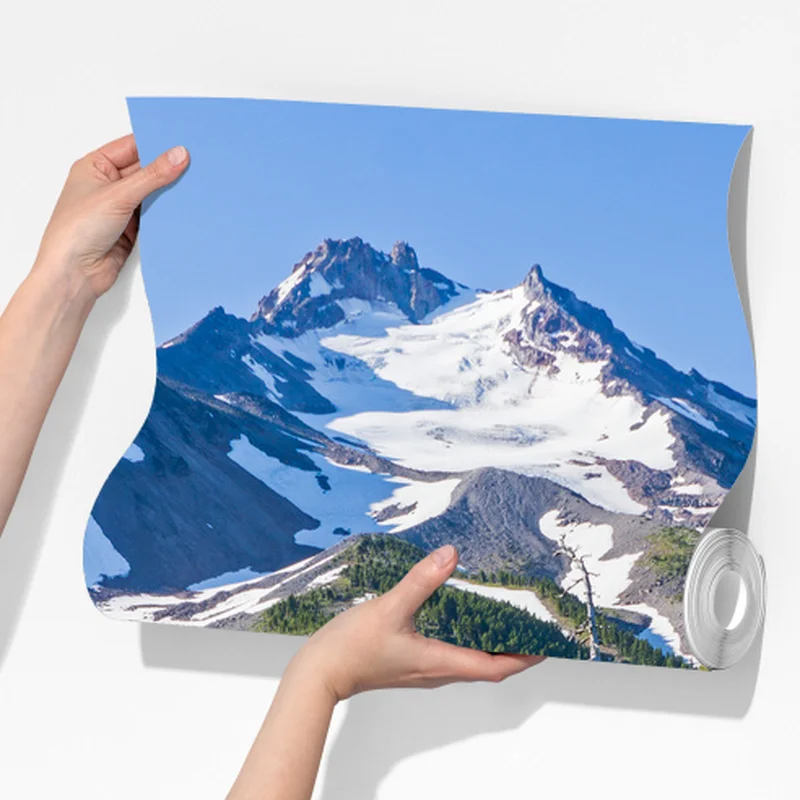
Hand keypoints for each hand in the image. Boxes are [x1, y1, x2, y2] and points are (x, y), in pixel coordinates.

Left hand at [34, 134, 188, 299]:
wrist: (75, 274)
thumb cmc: (77, 231)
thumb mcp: (118, 195)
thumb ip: (152, 176)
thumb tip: (178, 155)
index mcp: (95, 167)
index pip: (131, 147)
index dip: (155, 143)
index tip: (181, 142)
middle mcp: (107, 185)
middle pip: (144, 170)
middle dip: (166, 169)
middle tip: (194, 164)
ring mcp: (120, 208)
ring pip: (152, 194)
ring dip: (168, 193)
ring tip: (194, 185)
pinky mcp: (132, 229)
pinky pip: (155, 215)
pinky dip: (168, 213)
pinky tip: (184, 208)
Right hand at [290, 544, 544, 701]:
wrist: (319, 673)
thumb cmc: (352, 648)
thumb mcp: (390, 608)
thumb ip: (421, 580)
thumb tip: (451, 555)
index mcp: (439, 663)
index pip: (494, 667)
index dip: (524, 657)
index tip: (547, 645)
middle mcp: (436, 671)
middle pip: (487, 666)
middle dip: (514, 650)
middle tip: (533, 629)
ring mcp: (422, 669)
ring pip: (468, 662)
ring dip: (490, 646)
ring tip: (506, 622)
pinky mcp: (409, 663)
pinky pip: (449, 655)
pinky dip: (466, 642)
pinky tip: (460, 620)